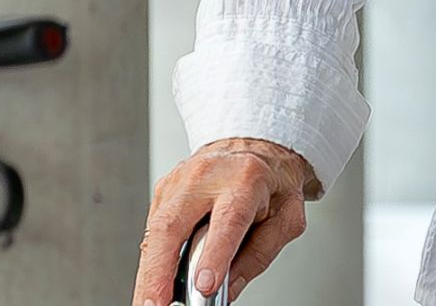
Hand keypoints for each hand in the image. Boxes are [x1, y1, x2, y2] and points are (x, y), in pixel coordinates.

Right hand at [132, 136, 315, 305]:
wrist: (256, 145)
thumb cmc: (272, 182)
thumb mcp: (286, 218)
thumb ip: (259, 255)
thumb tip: (227, 290)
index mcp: (246, 178)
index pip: (228, 220)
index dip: (215, 255)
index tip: (205, 285)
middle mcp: (207, 175)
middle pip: (174, 224)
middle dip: (160, 271)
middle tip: (157, 304)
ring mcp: (180, 181)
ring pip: (156, 231)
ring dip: (148, 273)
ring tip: (150, 303)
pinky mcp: (164, 191)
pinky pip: (153, 232)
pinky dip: (150, 263)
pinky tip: (152, 284)